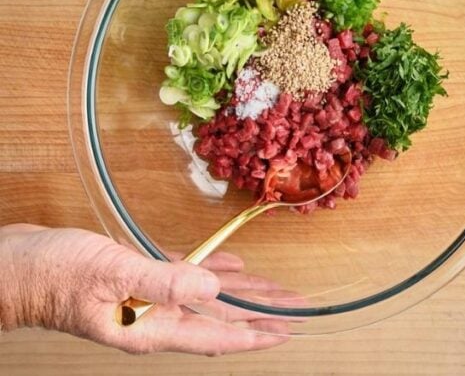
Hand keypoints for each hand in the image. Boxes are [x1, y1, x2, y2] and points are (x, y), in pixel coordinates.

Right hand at [0, 223, 290, 355]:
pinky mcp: (132, 278)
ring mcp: (142, 300)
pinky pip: (181, 277)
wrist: (7, 267)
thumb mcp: (111, 272)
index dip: (256, 334)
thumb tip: (214, 288)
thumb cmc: (49, 273)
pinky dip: (208, 271)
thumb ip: (163, 280)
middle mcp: (151, 318)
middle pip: (219, 319)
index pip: (216, 336)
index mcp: (149, 326)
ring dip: (241, 292)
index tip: (290, 329)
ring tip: (275, 289)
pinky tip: (229, 268)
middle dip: (260, 313)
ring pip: (205, 298)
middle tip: (297, 307)